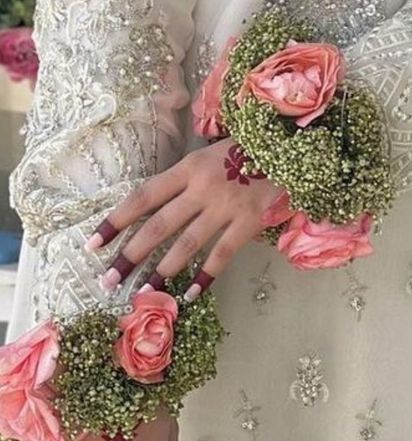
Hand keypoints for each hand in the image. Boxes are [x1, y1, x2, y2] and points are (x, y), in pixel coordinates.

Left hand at [85, 138, 288, 300]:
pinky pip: (222, 254)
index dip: (116, 220)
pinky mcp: (248, 222)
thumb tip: (150, 211)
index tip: (93, 243)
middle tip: (108, 280)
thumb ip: (183, 181)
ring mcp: (226, 206)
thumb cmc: (243, 151)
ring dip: (162, 271)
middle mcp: (202, 187)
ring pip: (186, 244)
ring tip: (143, 293)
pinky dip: (206, 276)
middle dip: (130, 255)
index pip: (143, 196)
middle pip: (158, 226)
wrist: (288, 146)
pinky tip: (190, 294)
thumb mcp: (206, 157)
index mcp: (188, 167)